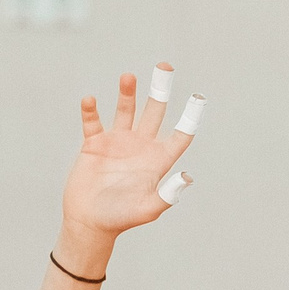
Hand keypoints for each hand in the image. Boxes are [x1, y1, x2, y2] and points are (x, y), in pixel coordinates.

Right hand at [57, 64, 201, 263]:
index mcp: (158, 160)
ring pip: (126, 110)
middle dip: (160, 90)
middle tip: (164, 66)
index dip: (191, 117)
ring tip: (128, 77)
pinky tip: (90, 100)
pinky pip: (93, 122)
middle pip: (154, 112)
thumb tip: (188, 176)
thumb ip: (168, 194)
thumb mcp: (148, 209)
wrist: (90, 222)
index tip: (198, 97)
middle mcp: (141, 146)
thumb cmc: (122, 218)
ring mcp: (117, 143)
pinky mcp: (94, 144)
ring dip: (128, 93)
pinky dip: (91, 111)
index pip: (180, 134)